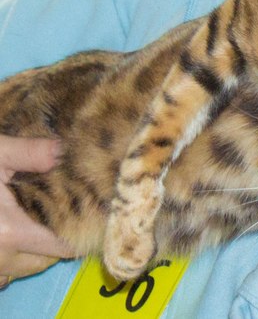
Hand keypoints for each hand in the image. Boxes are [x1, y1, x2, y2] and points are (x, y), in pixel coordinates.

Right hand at [0, 135, 73, 288]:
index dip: (76, 232)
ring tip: (32, 223)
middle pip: (44, 261)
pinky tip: (9, 235)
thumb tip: (63, 149)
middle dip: (54, 242)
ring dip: (31, 252)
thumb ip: (30, 152)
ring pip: (21, 269)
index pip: (61, 246)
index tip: (84, 215)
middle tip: (57, 215)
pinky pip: (2, 274)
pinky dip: (10, 260)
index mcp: (9, 231)